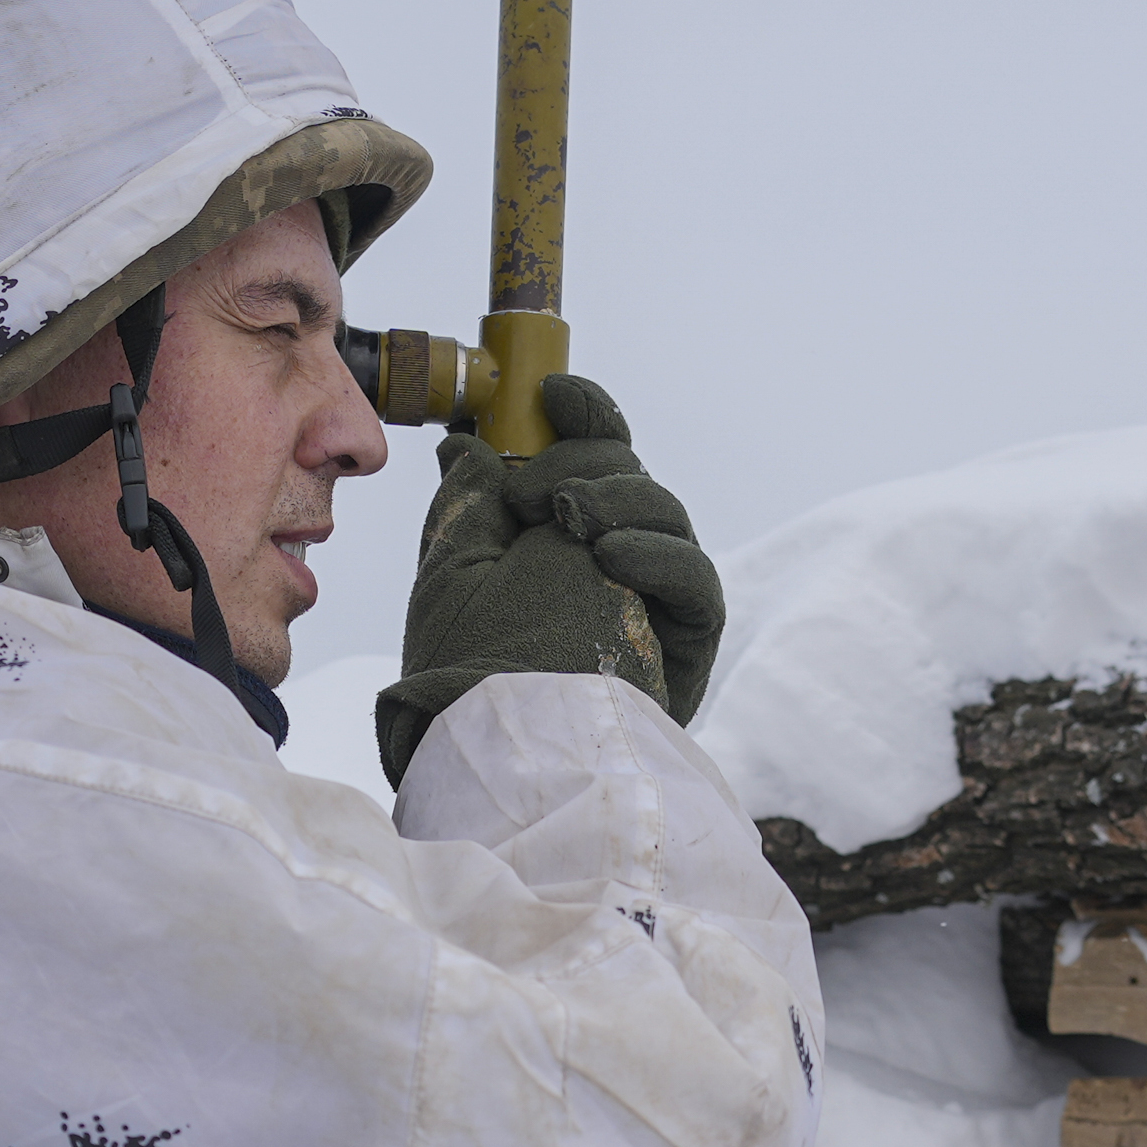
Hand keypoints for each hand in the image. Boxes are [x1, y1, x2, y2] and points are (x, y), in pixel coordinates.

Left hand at [380, 371, 725, 784]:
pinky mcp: (685, 643)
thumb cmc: (466, 674)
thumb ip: (466, 505)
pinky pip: (695, 578)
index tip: (552, 394)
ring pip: (665, 513)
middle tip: (535, 496)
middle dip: (583, 463)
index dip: (581, 417)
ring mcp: (652, 602)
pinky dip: (658, 556)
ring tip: (570, 522)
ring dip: (619, 500)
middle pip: (628, 474)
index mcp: (558, 543)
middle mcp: (611, 564)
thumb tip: (464, 444)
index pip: (589, 458)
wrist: (497, 752)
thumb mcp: (451, 573)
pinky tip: (610, 557)